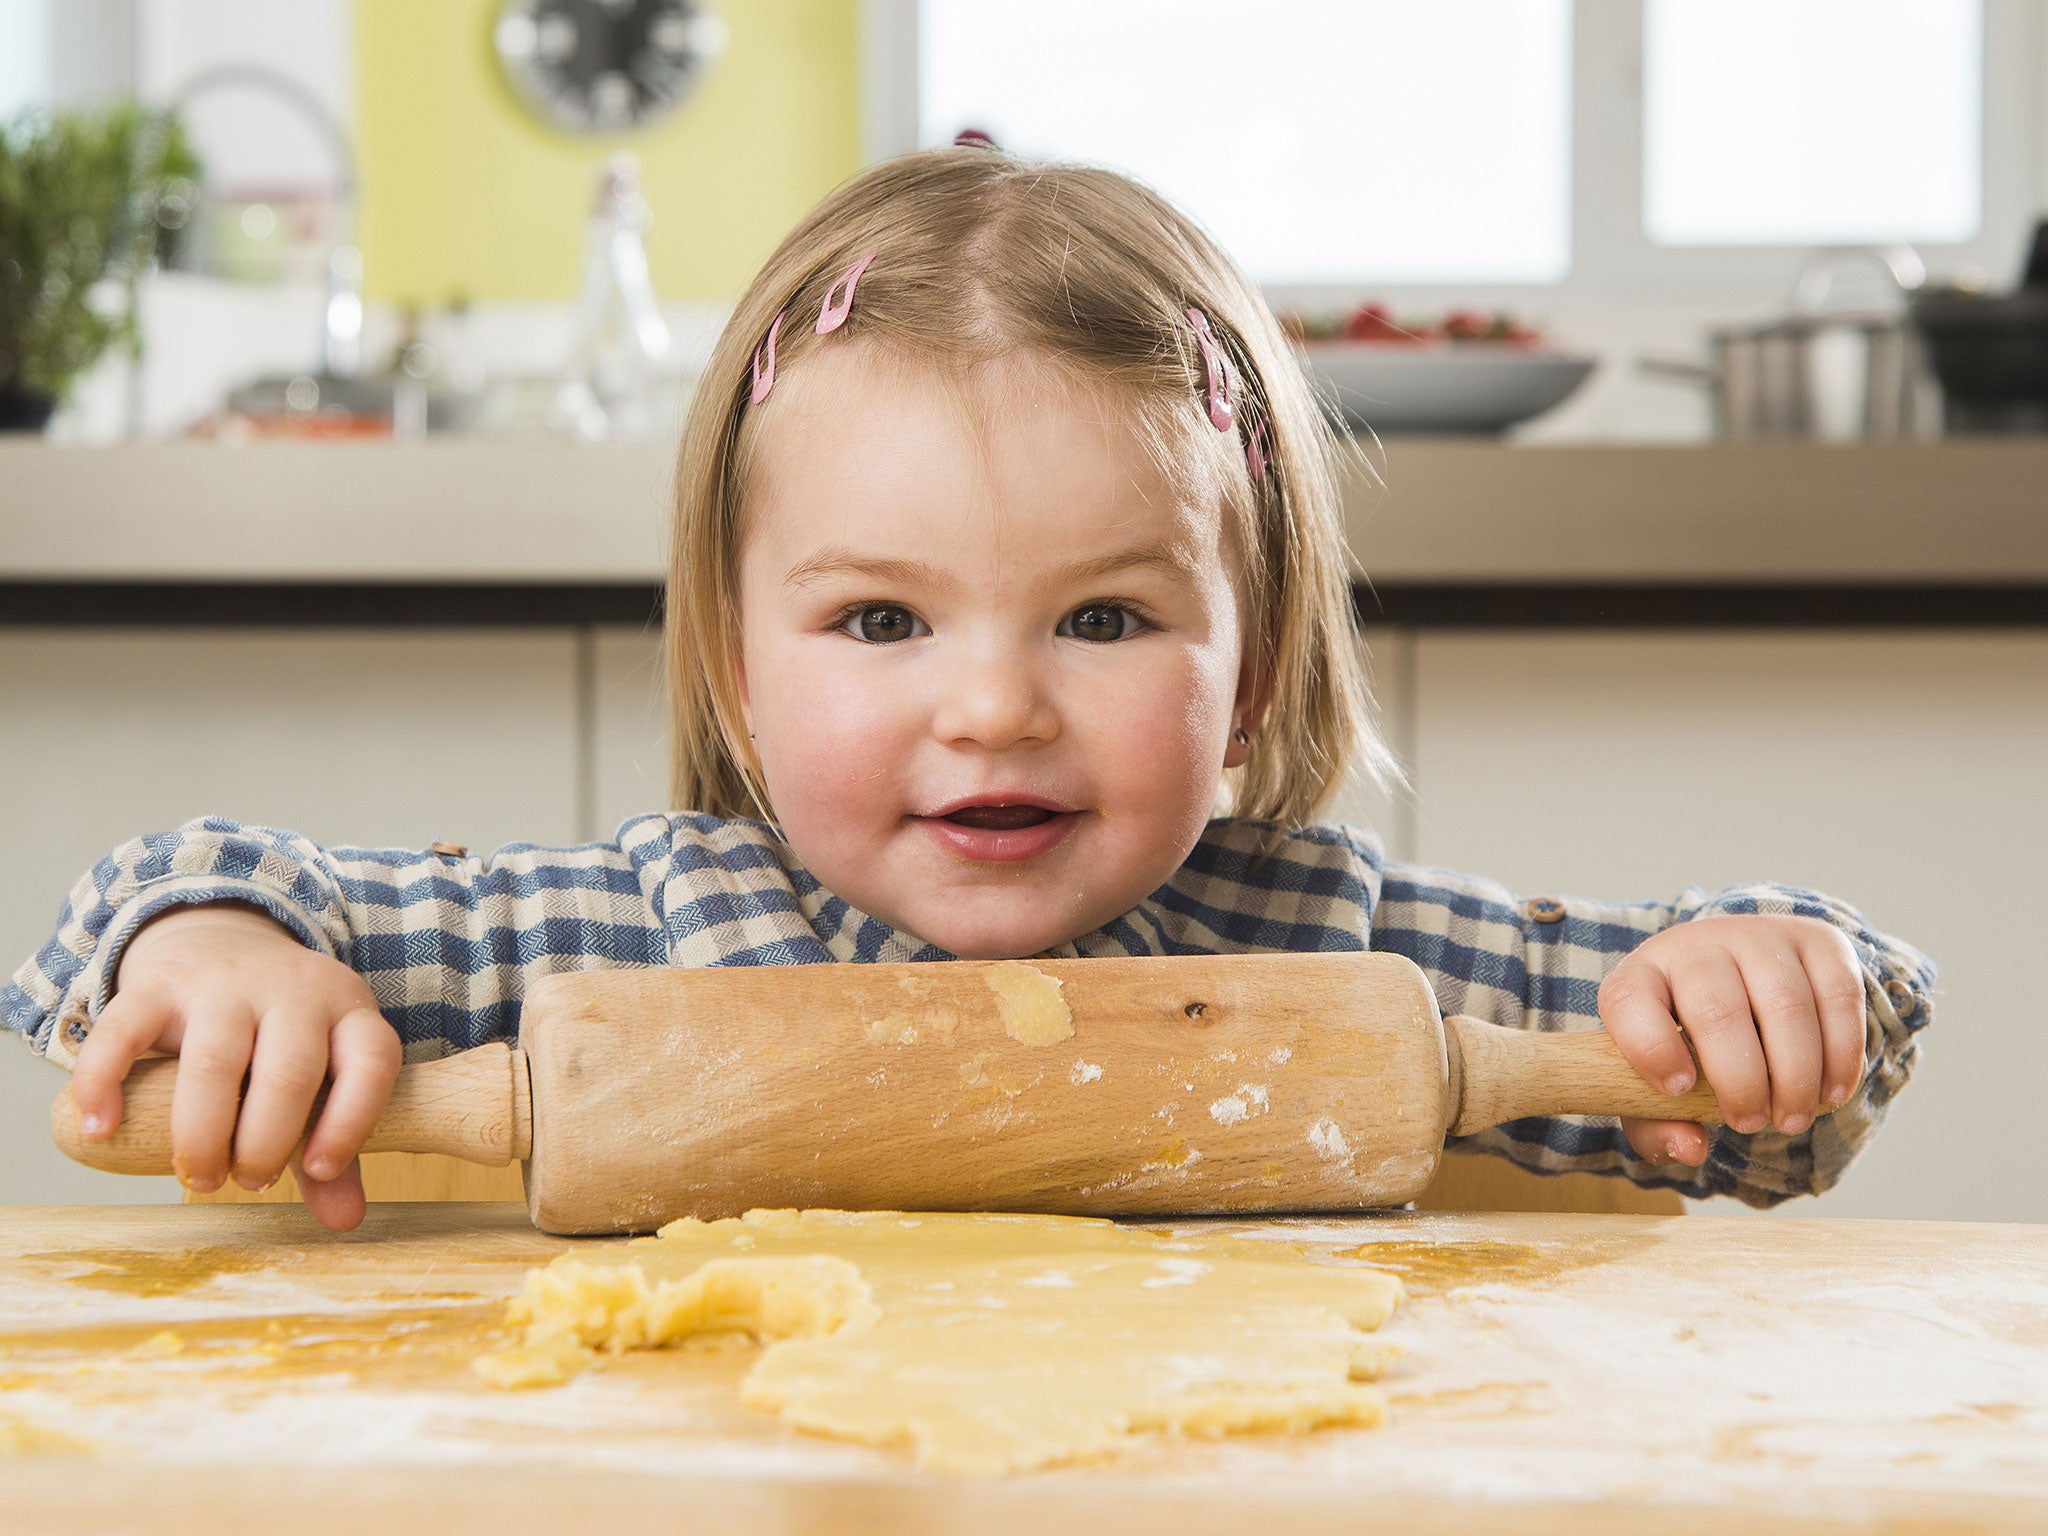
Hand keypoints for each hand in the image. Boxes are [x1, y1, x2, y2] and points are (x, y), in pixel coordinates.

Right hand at [70, 903, 399, 1231]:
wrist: (222, 940)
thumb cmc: (280, 1032)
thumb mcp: (323, 1070)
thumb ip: (332, 1140)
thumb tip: (344, 1220)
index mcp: (348, 1010)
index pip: (371, 1062)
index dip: (351, 1123)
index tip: (318, 1171)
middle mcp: (293, 990)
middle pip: (288, 1073)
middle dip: (265, 1143)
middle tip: (248, 1181)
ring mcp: (225, 983)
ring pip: (213, 1061)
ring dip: (202, 1134)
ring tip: (198, 1177)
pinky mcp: (158, 985)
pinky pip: (125, 1031)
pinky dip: (106, 1082)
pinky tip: (104, 1127)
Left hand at [1597, 914, 1866, 1168]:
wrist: (1744, 973)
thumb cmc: (1692, 1043)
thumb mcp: (1659, 1080)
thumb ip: (1657, 1124)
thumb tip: (1691, 1149)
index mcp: (1642, 976)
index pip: (1628, 1000)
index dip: (1650, 1048)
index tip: (1680, 1090)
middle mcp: (1697, 945)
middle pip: (1717, 1009)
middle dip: (1739, 1080)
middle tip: (1749, 1123)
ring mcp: (1760, 937)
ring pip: (1785, 1005)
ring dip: (1795, 1075)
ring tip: (1792, 1119)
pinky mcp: (1818, 941)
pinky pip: (1838, 996)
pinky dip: (1841, 1054)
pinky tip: (1831, 1092)